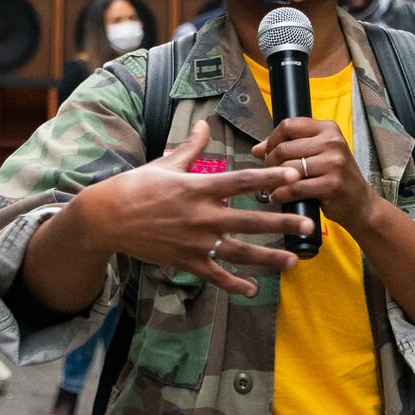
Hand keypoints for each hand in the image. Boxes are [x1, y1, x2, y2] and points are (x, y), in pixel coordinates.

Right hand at [69, 121, 311, 296]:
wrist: (107, 218)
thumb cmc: (136, 187)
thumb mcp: (165, 163)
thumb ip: (191, 147)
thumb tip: (204, 124)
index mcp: (198, 186)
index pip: (241, 181)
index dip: (269, 178)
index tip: (293, 176)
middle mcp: (201, 215)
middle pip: (250, 219)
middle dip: (281, 223)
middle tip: (308, 226)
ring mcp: (195, 241)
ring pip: (239, 252)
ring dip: (268, 258)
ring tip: (293, 260)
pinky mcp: (186, 261)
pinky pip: (216, 276)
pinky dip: (235, 285)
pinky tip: (253, 290)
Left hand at [252, 117, 379, 232]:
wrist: (360, 202)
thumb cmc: (334, 176)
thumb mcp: (317, 154)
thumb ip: (289, 147)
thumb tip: (256, 149)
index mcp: (328, 128)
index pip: (288, 125)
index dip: (271, 140)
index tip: (267, 153)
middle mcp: (332, 142)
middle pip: (284, 148)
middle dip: (270, 163)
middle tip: (268, 175)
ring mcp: (334, 163)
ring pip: (288, 168)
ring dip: (273, 181)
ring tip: (272, 187)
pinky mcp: (332, 185)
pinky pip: (295, 188)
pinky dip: (281, 194)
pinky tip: (278, 197)